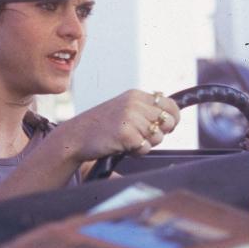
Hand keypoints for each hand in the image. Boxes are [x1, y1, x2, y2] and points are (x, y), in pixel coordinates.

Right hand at [56, 89, 180, 162]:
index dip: (172, 118)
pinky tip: (122, 146)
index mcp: (135, 95)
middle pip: (167, 122)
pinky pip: (146, 148)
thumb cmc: (99, 126)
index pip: (170, 105)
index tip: (166, 127)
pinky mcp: (127, 135)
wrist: (75, 136)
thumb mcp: (122, 108)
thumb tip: (172, 117)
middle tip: (140, 135)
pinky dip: (137, 151)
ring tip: (127, 140)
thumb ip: (144, 109)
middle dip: (158, 133)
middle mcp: (134, 104)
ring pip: (158, 137)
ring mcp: (131, 119)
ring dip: (146, 143)